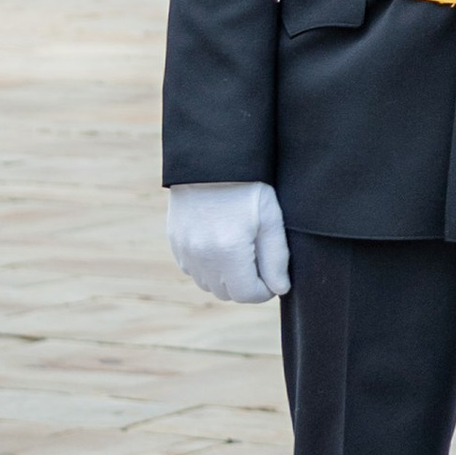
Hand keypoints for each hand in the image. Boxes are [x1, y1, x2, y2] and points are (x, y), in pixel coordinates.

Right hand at [167, 182, 289, 303]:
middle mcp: (203, 256)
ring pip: (209, 285)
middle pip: (228, 293)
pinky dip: (208, 266)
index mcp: (230, 251)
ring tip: (241, 250)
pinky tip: (220, 244)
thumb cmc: (247, 186)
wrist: (210, 160)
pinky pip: (193, 270)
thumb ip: (276, 258)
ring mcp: (185, 251)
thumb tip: (280, 288)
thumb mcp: (270, 218)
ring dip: (226, 278)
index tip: (274, 276)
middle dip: (246, 284)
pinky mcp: (176, 243)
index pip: (248, 294)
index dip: (266, 290)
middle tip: (259, 260)